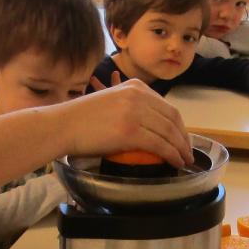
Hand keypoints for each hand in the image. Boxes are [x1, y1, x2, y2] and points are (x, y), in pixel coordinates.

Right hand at [67, 77, 193, 167]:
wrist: (61, 125)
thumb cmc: (78, 119)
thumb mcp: (108, 101)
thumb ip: (128, 106)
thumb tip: (144, 126)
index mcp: (134, 86)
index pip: (167, 107)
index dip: (179, 126)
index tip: (181, 139)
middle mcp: (138, 95)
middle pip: (172, 118)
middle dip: (183, 138)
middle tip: (187, 153)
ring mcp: (135, 112)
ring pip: (169, 132)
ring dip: (181, 148)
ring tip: (184, 160)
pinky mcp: (131, 130)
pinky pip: (160, 144)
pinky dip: (172, 154)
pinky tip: (175, 162)